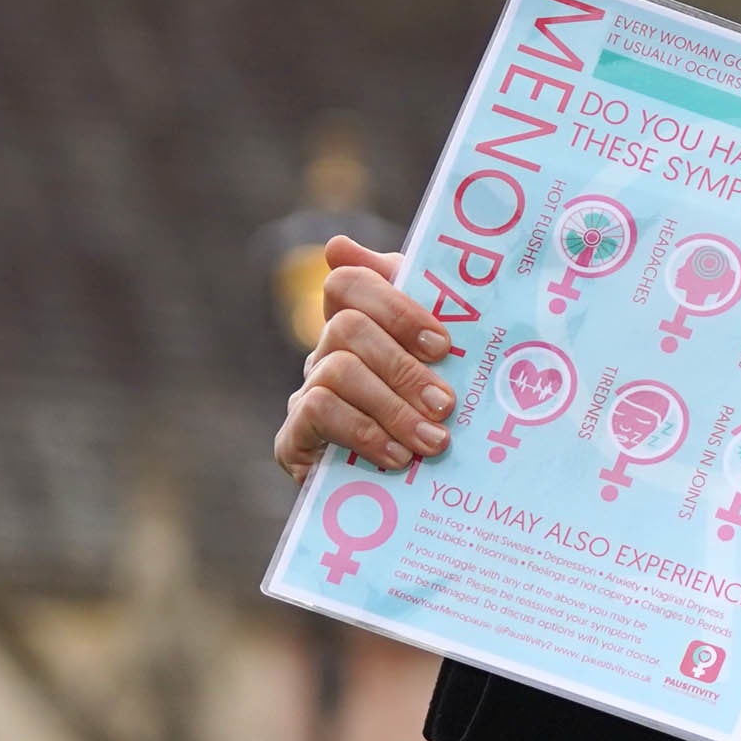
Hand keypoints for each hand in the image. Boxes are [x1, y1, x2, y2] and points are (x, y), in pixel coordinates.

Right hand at [273, 238, 457, 481]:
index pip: (350, 283)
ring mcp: (306, 393)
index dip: (395, 306)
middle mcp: (326, 352)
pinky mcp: (294, 438)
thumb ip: (431, 305)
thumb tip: (348, 244)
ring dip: (392, 407)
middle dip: (404, 367)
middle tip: (446, 405)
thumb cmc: (433, 418)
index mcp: (361, 325)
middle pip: (347, 328)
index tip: (443, 344)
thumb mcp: (445, 364)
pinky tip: (398, 457)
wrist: (407, 496)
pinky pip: (318, 413)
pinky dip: (365, 433)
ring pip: (337, 371)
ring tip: (434, 441)